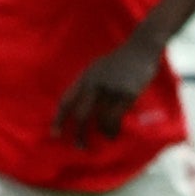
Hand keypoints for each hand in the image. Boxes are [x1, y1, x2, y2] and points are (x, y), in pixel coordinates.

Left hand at [51, 38, 165, 145]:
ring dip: (101, 132)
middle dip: (79, 133)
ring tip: (104, 138)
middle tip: (79, 146)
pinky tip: (114, 134)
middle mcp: (95, 84)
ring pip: (101, 119)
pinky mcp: (127, 94)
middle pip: (82, 115)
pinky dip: (113, 129)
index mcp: (85, 77)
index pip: (66, 100)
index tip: (54, 134)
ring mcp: (112, 89)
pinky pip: (117, 117)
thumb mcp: (97, 69)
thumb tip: (79, 108)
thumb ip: (87, 85)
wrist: (140, 49)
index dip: (59, 119)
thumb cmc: (118, 61)